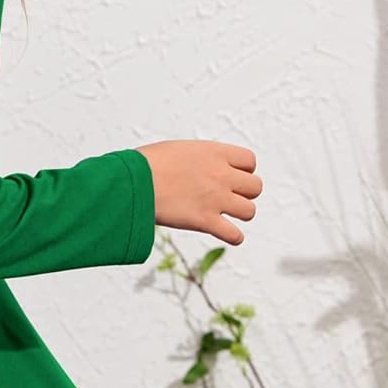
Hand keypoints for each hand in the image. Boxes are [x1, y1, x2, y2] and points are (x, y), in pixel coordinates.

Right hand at [135, 140, 262, 246]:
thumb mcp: (177, 150)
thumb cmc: (145, 164)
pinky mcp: (205, 221)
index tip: (229, 176)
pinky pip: (235, 235)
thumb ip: (197, 159)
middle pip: (255, 187)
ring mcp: (216, 199)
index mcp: (215, 153)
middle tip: (226, 196)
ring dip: (240, 214)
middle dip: (244, 192)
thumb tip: (198, 169)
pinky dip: (233, 237)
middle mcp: (221, 175)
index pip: (250, 161)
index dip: (242, 170)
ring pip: (249, 211)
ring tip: (224, 214)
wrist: (132, 182)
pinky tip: (226, 234)